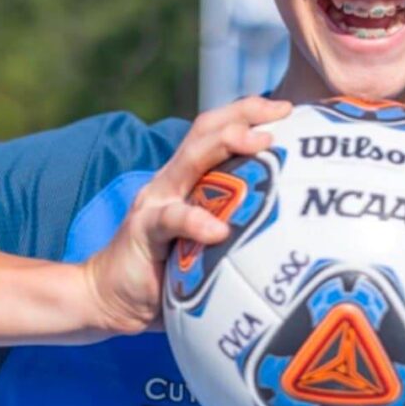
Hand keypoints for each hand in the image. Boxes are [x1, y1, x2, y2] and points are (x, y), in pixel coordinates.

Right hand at [82, 96, 291, 337]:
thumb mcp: (208, 242)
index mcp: (188, 178)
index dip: (249, 112)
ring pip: (191, 160)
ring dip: (227, 145)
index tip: (288, 108)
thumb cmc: (170, 272)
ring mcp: (156, 202)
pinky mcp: (143, 231)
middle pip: (206, 132)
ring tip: (261, 144)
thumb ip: (237, 225)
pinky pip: (172, 219)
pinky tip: (220, 230)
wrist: (109, 297)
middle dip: (244, 115)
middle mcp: (172, 180)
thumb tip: (295, 228)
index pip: (216, 130)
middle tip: (282, 112)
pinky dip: (197, 221)